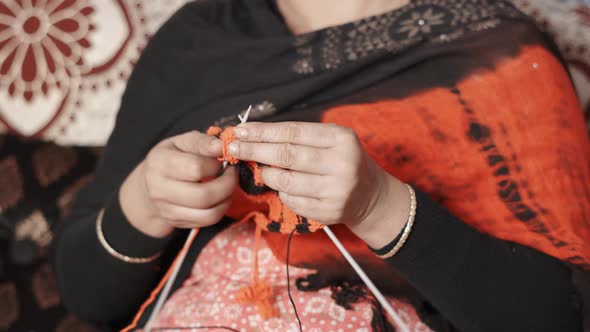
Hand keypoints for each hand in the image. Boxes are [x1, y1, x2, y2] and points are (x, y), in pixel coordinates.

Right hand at [120, 131, 237, 237]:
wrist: (148, 184)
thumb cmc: (171, 158)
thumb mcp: (182, 142)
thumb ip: (202, 142)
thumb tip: (223, 146)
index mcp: (160, 163)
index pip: (196, 168)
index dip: (216, 164)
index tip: (222, 160)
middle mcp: (160, 189)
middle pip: (203, 196)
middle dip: (228, 185)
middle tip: (233, 174)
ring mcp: (167, 209)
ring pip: (208, 213)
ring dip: (227, 199)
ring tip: (229, 186)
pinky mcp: (176, 222)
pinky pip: (207, 221)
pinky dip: (221, 209)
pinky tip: (221, 197)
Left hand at [228, 122, 409, 247]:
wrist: (370, 196)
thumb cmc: (342, 161)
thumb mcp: (330, 141)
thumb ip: (298, 137)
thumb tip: (253, 135)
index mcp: (341, 139)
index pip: (293, 132)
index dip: (263, 132)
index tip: (240, 131)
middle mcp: (341, 164)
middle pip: (286, 155)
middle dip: (255, 150)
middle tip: (234, 148)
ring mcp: (336, 190)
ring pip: (285, 181)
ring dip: (267, 174)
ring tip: (263, 170)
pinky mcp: (328, 212)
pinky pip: (291, 200)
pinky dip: (282, 192)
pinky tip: (287, 187)